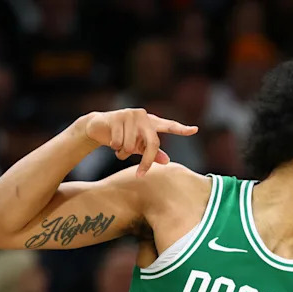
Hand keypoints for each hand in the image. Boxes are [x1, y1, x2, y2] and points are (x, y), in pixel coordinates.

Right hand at [83, 109, 197, 176]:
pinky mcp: (117, 117)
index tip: (195, 130)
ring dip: (124, 153)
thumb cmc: (123, 137)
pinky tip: (111, 142)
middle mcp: (144, 116)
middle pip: (152, 144)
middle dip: (146, 161)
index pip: (170, 126)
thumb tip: (167, 161)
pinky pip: (119, 143)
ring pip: (132, 146)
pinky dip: (115, 148)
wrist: (98, 127)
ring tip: (119, 147)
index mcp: (152, 123)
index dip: (182, 130)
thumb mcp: (139, 147)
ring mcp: (131, 115)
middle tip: (140, 174)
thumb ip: (153, 153)